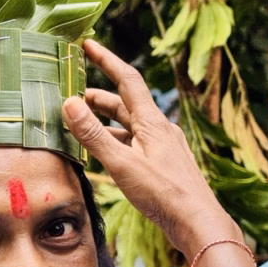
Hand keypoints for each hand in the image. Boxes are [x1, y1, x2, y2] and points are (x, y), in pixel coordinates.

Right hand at [62, 40, 238, 255]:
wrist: (197, 222)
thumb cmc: (163, 193)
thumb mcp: (121, 163)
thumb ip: (94, 135)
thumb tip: (69, 103)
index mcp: (151, 122)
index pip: (127, 79)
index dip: (106, 59)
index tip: (88, 44)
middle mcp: (160, 129)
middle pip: (127, 103)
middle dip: (100, 97)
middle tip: (75, 96)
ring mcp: (165, 147)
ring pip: (132, 126)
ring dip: (108, 122)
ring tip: (84, 126)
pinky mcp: (166, 165)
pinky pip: (138, 145)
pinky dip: (119, 142)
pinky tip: (110, 155)